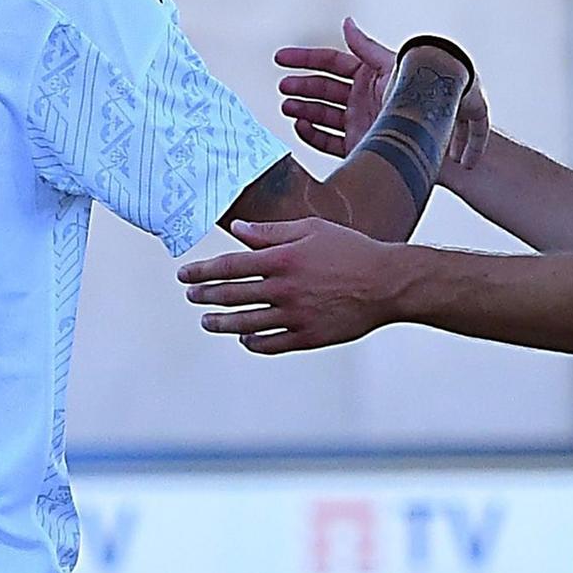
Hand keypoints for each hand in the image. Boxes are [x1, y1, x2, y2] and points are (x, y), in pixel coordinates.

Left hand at [178, 214, 413, 353]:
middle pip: (231, 295)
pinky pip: (270, 344)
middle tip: (190, 296)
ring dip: (220, 323)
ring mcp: (295, 316)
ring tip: (206, 321)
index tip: (184, 275)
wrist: (388, 283)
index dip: (202, 271)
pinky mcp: (308, 337)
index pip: (229, 266)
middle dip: (205, 295)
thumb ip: (270, 231)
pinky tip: (243, 337)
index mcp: (282, 259)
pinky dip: (252, 341)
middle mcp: (284, 289)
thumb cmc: (351, 250)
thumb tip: (236, 229)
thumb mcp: (311, 229)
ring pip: (245, 323)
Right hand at [281, 17, 488, 179]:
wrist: (434, 139)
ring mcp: (359, 121)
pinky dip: (312, 134)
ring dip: (303, 109)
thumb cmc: (422, 100)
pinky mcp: (358, 145)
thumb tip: (348, 23)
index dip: (305, 59)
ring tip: (287, 106)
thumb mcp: (394, 66)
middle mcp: (363, 97)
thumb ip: (365, 47)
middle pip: (323, 88)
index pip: (331, 62)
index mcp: (371, 74)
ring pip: (322, 114)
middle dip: (301, 85)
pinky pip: (328, 140)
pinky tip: (301, 126)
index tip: (282, 58)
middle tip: (284, 86)